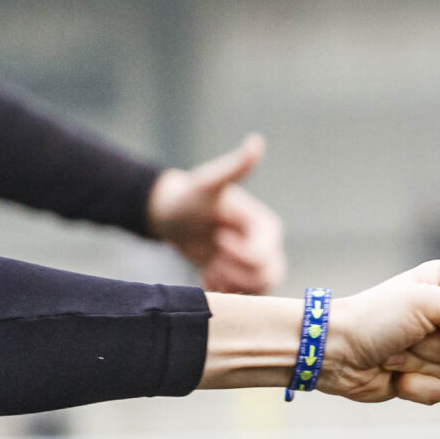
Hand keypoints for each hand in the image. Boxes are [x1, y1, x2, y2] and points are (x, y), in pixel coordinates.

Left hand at [147, 134, 285, 293]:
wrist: (172, 215)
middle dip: (233, 272)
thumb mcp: (208, 183)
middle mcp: (267, 246)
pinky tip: (207, 275)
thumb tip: (256, 140)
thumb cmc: (188, 197)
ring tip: (209, 266)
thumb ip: (235, 167)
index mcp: (266, 227)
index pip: (263, 256)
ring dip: (229, 284)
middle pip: (266, 277)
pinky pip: (244, 297)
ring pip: (258, 290)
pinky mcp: (242, 277)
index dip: (236, 253)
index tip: (216, 235)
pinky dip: (223, 292)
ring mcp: (256, 263)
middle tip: (211, 257)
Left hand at [319, 261, 439, 403]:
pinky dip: (416, 387)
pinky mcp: (421, 378)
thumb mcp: (428, 299)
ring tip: (394, 354)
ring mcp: (432, 350)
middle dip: (435, 347)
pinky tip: (393, 376)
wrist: (332, 352)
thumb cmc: (374, 319)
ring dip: (423, 366)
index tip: (426, 316)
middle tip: (404, 337)